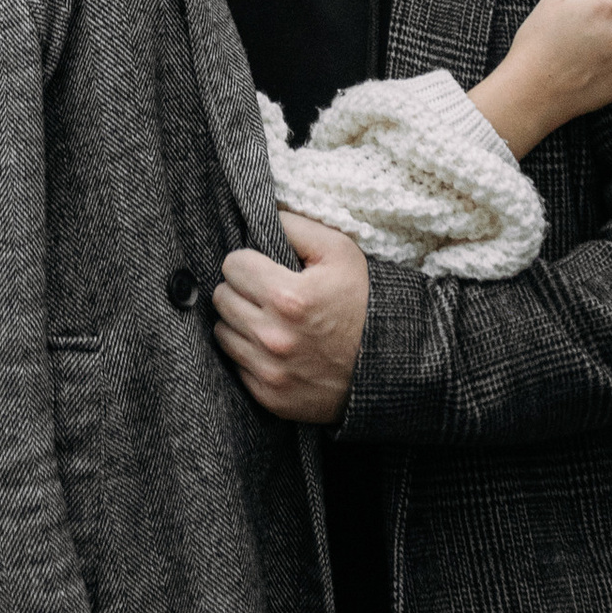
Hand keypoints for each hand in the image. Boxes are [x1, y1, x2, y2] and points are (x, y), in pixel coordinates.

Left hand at [212, 212, 369, 423]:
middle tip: (265, 291)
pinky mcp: (270, 398)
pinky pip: (235, 366)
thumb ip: (295, 226)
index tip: (263, 267)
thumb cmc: (363, 301)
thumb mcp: (339, 251)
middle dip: (241, 289)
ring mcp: (270, 372)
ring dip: (240, 321)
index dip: (248, 261)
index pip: (232, 266)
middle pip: (222, 298)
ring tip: (267, 317)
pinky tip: (272, 346)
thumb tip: (261, 215)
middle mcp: (273, 338)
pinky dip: (248, 353)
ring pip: (222, 332)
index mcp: (288, 298)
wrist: (389, 365)